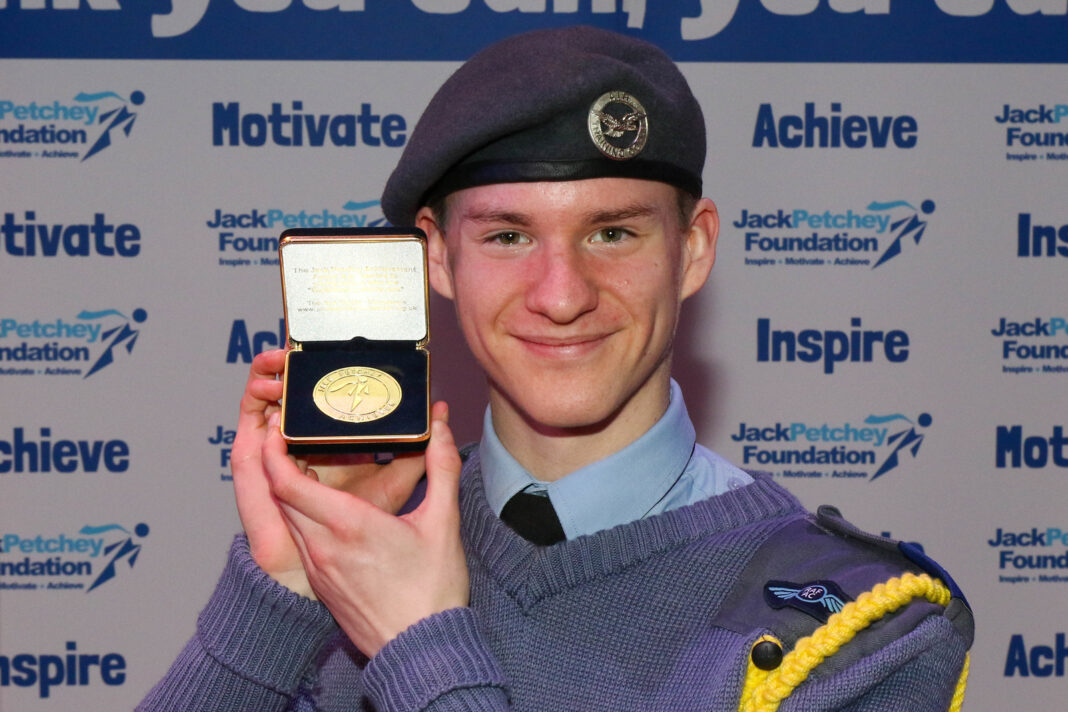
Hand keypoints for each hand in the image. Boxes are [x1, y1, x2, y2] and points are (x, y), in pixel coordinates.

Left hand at [262, 403, 468, 656]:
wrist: (422, 650)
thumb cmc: (433, 589)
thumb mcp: (444, 522)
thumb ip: (442, 468)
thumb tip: (442, 427)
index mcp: (348, 525)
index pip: (286, 481)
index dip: (273, 451)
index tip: (277, 428)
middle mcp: (323, 547)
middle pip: (281, 497)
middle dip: (278, 464)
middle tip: (290, 437)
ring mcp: (319, 570)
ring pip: (290, 521)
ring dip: (289, 492)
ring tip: (306, 467)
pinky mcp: (322, 587)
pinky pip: (301, 543)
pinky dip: (301, 518)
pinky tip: (324, 512)